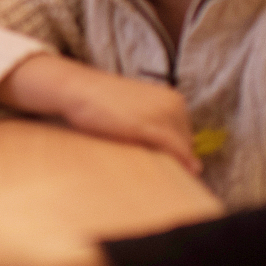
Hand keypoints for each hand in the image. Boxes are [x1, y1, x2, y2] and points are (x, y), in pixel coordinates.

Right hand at [1, 54, 201, 173]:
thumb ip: (154, 127)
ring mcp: (164, 114)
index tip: (168, 166)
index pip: (187, 135)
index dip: (179, 153)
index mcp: (174, 99)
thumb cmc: (101, 103)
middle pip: (187, 143)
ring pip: (183, 150)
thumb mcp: (135, 111)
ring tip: (158, 175)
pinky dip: (178, 165)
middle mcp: (175, 104)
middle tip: (161, 172)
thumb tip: (178, 154)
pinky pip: (175, 150)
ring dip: (176, 165)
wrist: (78, 89)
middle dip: (177, 159)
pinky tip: (172, 175)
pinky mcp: (151, 126)